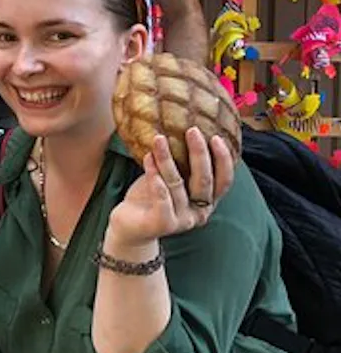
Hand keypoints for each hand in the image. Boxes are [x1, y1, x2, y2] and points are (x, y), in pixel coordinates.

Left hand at [107, 129, 235, 245]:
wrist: (129, 226)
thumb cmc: (151, 197)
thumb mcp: (170, 179)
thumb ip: (180, 164)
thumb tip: (182, 127)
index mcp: (206, 202)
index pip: (224, 181)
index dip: (224, 160)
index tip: (216, 137)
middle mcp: (199, 212)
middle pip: (204, 180)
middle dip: (199, 153)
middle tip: (192, 130)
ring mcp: (183, 220)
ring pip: (177, 184)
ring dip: (167, 159)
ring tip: (158, 139)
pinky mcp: (163, 224)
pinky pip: (162, 197)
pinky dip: (155, 176)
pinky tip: (148, 159)